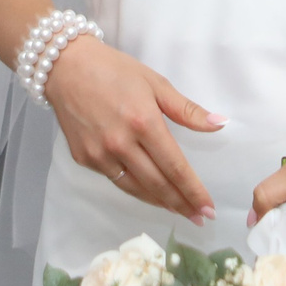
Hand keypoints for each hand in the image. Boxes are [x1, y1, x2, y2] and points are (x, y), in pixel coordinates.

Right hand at [46, 37, 223, 222]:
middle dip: (181, 205)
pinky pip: (116, 179)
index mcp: (144, 122)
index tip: (209, 209)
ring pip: (136, 189)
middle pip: (157, 185)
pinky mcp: (84, 159)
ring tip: (179, 211)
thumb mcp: (155, 83)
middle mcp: (121, 144)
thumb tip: (220, 124)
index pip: (175, 167)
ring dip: (160, 203)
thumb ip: (187, 109)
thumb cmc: (114, 70)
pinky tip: (149, 192)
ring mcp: (100, 154)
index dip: (193, 191)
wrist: (65, 67)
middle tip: (199, 218)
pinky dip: (136, 189)